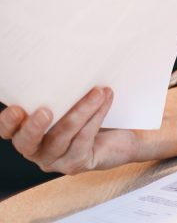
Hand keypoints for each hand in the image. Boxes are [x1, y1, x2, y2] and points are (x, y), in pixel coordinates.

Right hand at [0, 88, 140, 174]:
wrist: (120, 137)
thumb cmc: (91, 112)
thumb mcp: (73, 98)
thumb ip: (65, 88)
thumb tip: (71, 58)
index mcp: (27, 131)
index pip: (9, 130)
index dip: (8, 122)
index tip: (16, 108)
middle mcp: (36, 149)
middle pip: (27, 142)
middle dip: (34, 127)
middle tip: (46, 111)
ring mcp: (55, 160)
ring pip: (61, 138)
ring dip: (80, 111)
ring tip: (97, 92)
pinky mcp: (76, 164)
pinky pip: (84, 139)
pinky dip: (96, 116)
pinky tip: (106, 99)